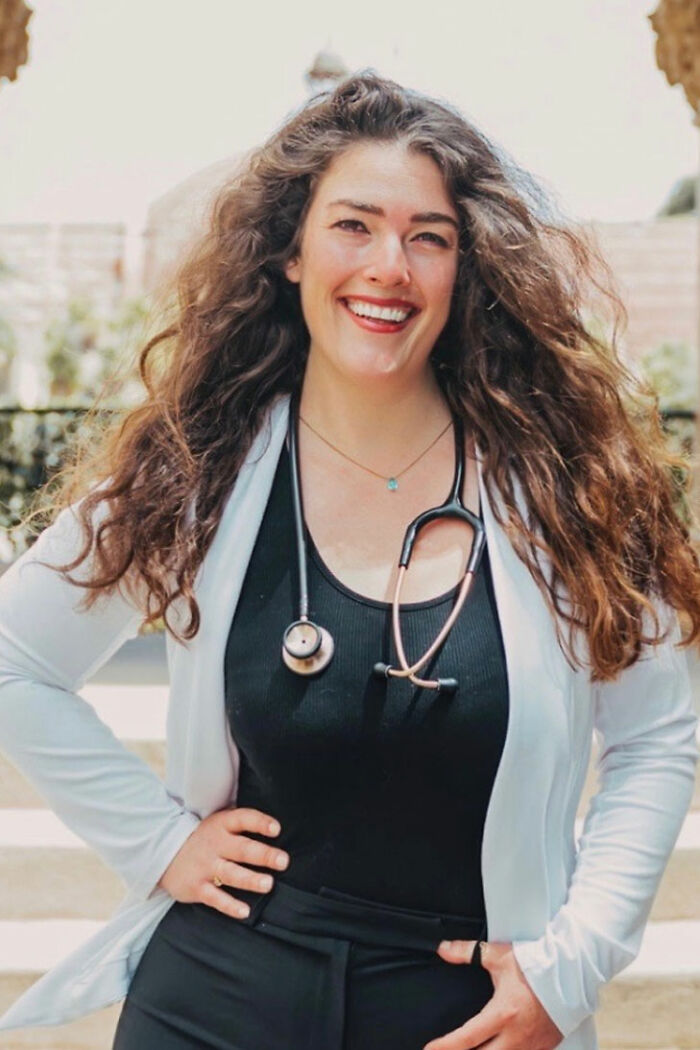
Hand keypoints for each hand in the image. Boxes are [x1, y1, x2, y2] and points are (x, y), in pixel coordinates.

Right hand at [156, 806, 289, 919]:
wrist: (163, 853)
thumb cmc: (204, 838)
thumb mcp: (218, 823)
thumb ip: (241, 823)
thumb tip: (276, 825)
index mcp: (222, 825)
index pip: (243, 819)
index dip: (260, 823)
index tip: (276, 829)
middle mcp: (215, 844)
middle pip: (242, 849)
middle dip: (263, 855)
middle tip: (283, 861)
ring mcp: (205, 866)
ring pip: (231, 874)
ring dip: (250, 879)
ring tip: (268, 884)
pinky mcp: (197, 887)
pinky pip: (215, 898)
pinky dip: (230, 906)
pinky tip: (245, 911)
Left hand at [423, 939, 563, 1049]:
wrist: (572, 973)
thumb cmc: (537, 965)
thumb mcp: (499, 955)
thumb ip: (468, 952)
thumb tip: (444, 949)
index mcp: (503, 1013)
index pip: (467, 1038)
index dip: (445, 1047)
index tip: (429, 1049)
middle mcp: (516, 1036)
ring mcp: (531, 1046)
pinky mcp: (543, 1048)